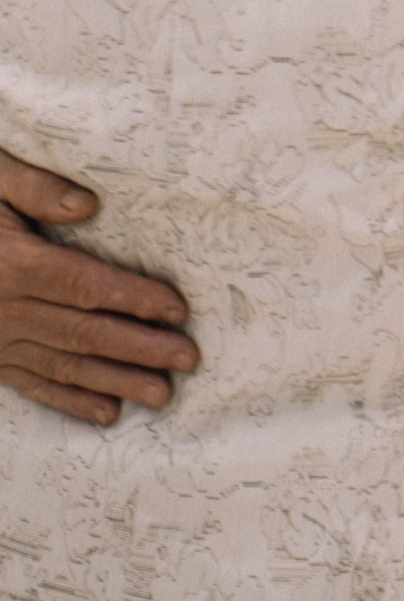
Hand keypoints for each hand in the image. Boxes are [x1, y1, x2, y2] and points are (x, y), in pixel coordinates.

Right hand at [0, 148, 195, 427]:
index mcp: (12, 264)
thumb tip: (88, 205)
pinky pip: (30, 384)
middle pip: (83, 332)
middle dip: (140, 348)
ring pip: (64, 364)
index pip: (85, 285)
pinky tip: (106, 412)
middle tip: (189, 360)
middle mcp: (3, 308)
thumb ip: (35, 188)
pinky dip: (69, 400)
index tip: (178, 310)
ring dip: (116, 381)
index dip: (134, 298)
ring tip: (162, 394)